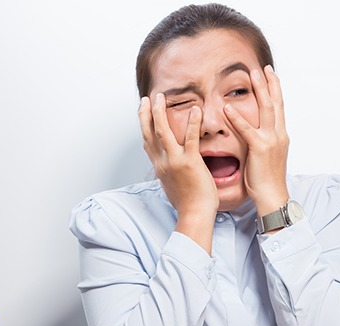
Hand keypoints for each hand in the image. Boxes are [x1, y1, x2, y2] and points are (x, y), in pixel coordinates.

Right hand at [139, 94, 217, 251]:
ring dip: (160, 112)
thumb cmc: (187, 203)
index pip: (147, 142)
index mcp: (159, 168)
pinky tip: (196, 109)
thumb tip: (168, 169)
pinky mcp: (190, 162)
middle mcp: (162, 162)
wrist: (194, 214)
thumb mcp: (172, 186)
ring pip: (162, 131)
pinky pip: (190, 138)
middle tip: (148, 98)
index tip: (144, 112)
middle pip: (148, 133)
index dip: (144, 126)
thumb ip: (169, 173)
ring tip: (161, 97)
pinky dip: (192, 122)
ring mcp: (174, 161)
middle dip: (146, 113)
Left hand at [224, 65, 289, 215]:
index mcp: (280, 136)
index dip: (276, 89)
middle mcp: (279, 135)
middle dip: (270, 83)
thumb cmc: (267, 180)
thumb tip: (256, 133)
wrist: (273, 196)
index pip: (279, 107)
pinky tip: (228, 108)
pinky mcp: (260, 149)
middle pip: (276, 103)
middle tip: (264, 67)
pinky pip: (247, 130)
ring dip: (259, 90)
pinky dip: (238, 118)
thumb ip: (262, 141)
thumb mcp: (267, 156)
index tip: (271, 74)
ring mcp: (271, 141)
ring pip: (267, 110)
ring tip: (252, 75)